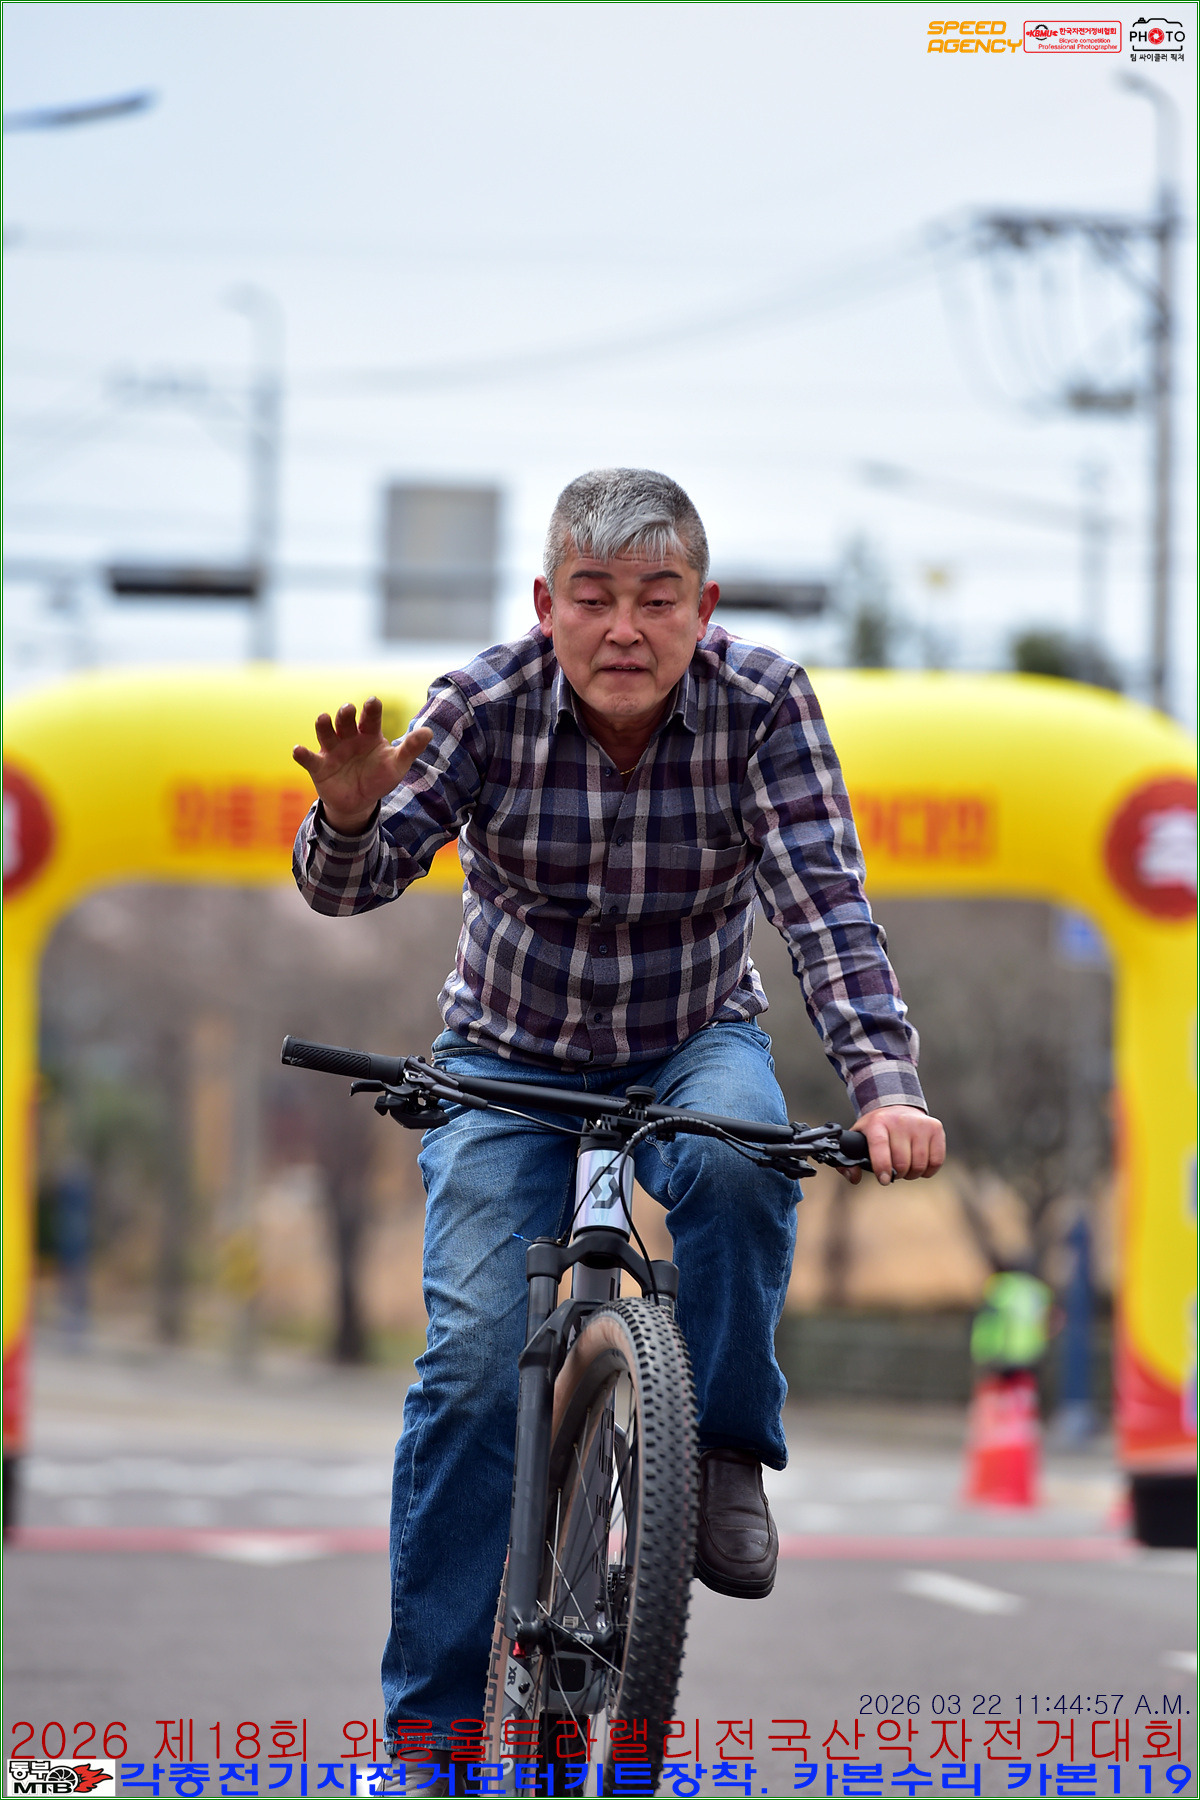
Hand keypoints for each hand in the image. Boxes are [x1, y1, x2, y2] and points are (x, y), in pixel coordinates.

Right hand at [293, 696, 432, 832]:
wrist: (359, 802)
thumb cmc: (379, 777)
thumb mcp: (397, 765)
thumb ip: (410, 748)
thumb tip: (429, 732)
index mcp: (369, 734)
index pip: (370, 718)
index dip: (371, 709)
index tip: (373, 702)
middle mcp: (349, 737)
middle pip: (345, 721)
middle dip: (345, 714)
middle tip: (348, 709)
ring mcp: (332, 750)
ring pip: (326, 733)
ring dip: (323, 725)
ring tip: (323, 718)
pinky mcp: (319, 766)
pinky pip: (309, 758)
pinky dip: (302, 754)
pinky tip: (297, 750)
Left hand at [840, 1104, 945, 1186]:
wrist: (897, 1106)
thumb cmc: (876, 1128)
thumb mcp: (858, 1137)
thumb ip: (849, 1161)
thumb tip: (854, 1178)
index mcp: (877, 1123)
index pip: (880, 1147)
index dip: (882, 1167)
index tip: (884, 1179)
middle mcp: (899, 1121)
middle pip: (902, 1162)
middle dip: (898, 1174)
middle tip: (895, 1171)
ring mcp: (919, 1124)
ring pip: (919, 1164)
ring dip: (912, 1174)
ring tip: (906, 1168)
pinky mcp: (935, 1128)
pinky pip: (936, 1161)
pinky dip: (928, 1170)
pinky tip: (920, 1165)